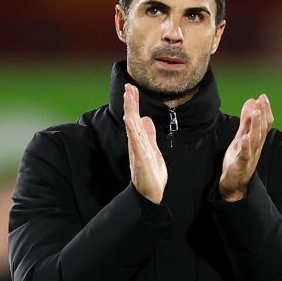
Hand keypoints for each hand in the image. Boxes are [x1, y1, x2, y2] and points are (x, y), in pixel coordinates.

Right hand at [124, 83, 166, 203]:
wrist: (151, 194)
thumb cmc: (151, 174)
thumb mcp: (153, 149)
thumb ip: (149, 135)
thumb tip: (146, 119)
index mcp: (140, 140)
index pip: (135, 118)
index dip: (133, 103)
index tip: (131, 88)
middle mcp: (136, 144)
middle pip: (132, 119)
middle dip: (130, 103)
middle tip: (128, 87)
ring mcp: (138, 151)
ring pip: (133, 127)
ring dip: (131, 111)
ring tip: (128, 97)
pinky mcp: (141, 159)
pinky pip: (136, 142)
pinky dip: (133, 130)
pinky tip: (130, 119)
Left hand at [218, 94, 272, 200]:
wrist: (234, 184)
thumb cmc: (239, 159)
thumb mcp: (242, 136)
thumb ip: (246, 120)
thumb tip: (252, 100)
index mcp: (256, 140)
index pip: (264, 124)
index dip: (265, 111)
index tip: (263, 97)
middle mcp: (255, 147)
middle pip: (261, 129)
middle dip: (262, 114)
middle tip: (262, 100)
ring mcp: (249, 156)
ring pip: (254, 140)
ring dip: (256, 126)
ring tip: (256, 113)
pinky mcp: (241, 165)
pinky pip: (244, 155)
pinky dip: (245, 146)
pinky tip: (245, 137)